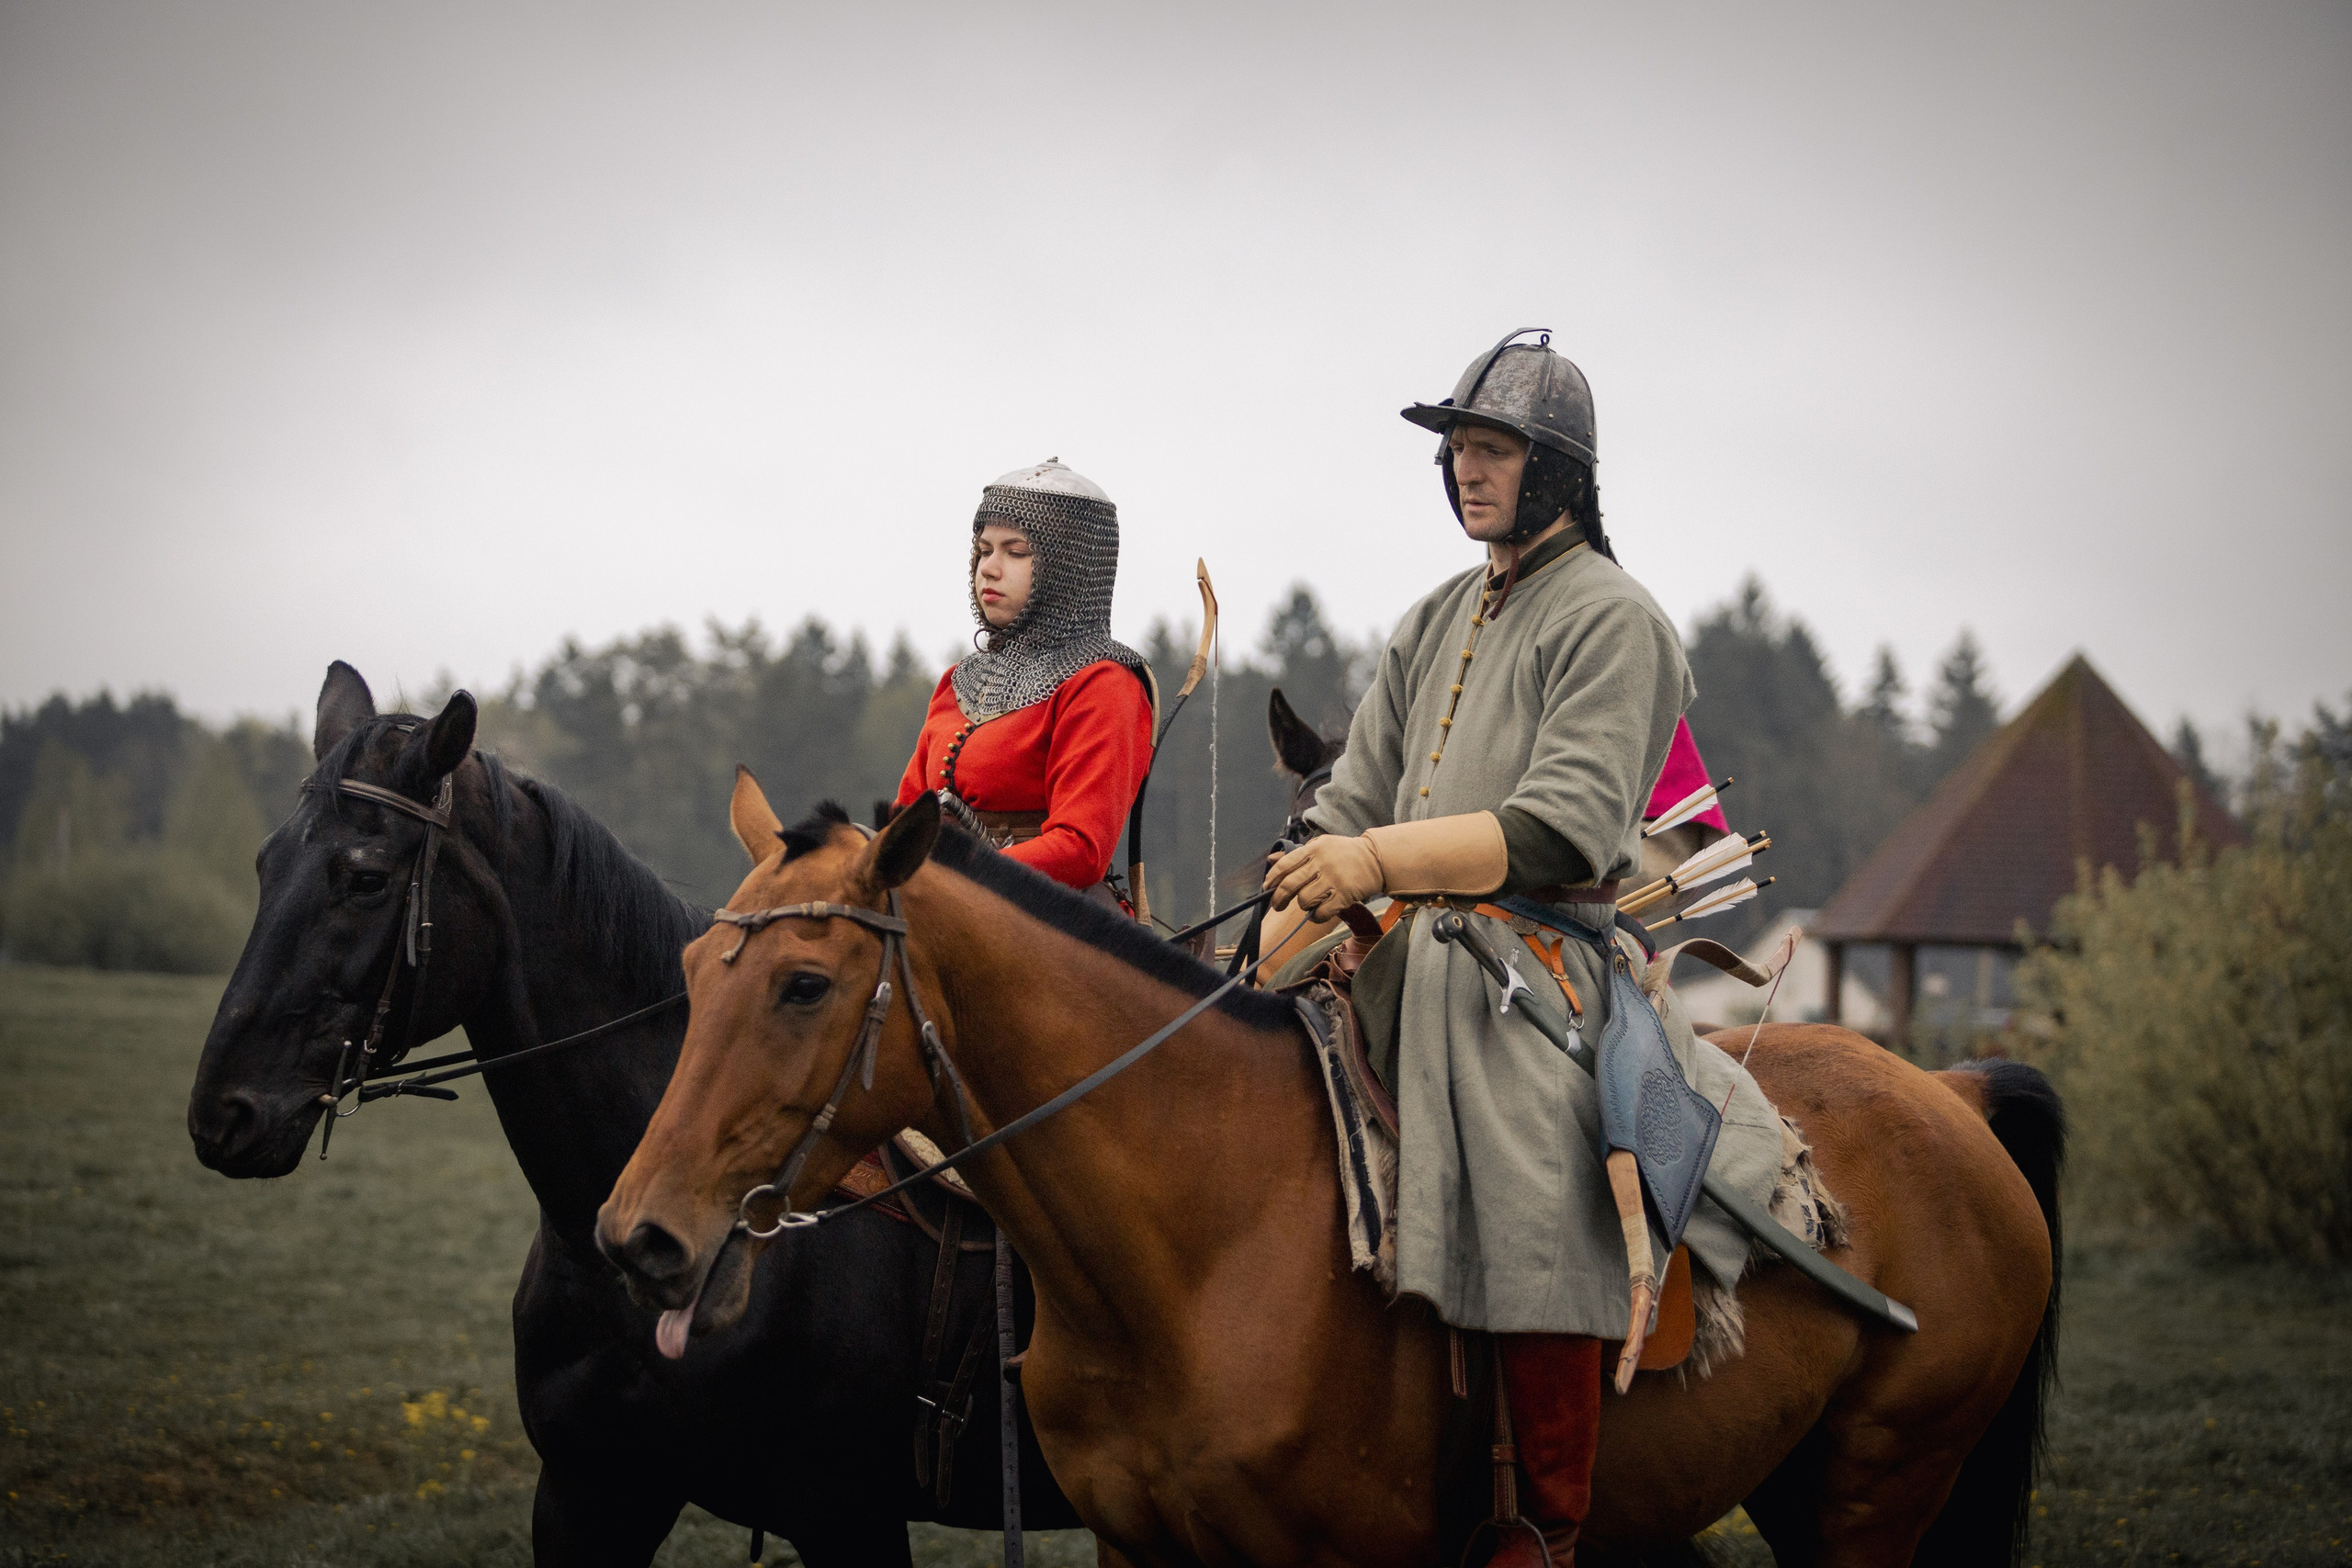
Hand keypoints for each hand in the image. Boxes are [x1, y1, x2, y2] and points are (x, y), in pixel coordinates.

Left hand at [1263, 835, 1383, 916]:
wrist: (1376, 858)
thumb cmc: (1345, 853)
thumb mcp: (1321, 845)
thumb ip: (1296, 854)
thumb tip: (1270, 860)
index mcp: (1314, 848)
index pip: (1284, 864)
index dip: (1272, 878)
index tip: (1267, 888)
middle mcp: (1321, 863)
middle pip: (1289, 885)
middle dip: (1278, 899)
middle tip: (1277, 905)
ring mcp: (1333, 879)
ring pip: (1304, 900)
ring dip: (1302, 906)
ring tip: (1308, 903)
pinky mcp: (1345, 894)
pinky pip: (1322, 912)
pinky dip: (1316, 916)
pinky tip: (1318, 914)